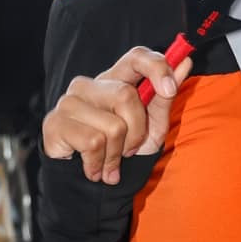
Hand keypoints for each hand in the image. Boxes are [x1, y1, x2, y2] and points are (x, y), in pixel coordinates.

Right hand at [42, 47, 191, 184]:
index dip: (156, 67)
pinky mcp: (55, 122)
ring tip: (109, 162)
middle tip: (129, 150)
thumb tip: (185, 61)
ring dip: (117, 154)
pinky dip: (99, 163)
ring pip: (112, 125)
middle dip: (137, 131)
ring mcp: (69, 101)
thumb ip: (165, 97)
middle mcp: (90, 85)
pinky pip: (93, 142)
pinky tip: (94, 168)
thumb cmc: (121, 152)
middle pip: (126, 95)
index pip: (136, 56)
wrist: (90, 185)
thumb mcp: (151, 127)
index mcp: (115, 81)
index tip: (170, 89)